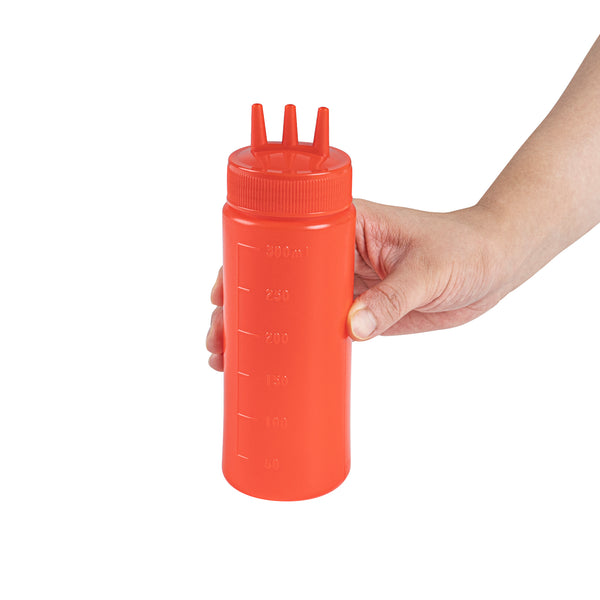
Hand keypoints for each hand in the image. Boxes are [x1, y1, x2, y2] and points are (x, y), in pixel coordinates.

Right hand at [206, 198, 509, 369]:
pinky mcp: (358, 308)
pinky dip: (294, 342)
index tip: (222, 293)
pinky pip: (317, 324)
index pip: (281, 237)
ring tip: (229, 359)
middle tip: (219, 340)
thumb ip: (391, 299)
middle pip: (276, 276)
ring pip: (290, 304)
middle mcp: (335, 251)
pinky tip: (274, 361)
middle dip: (242, 306)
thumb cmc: (465, 248)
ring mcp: (344, 282)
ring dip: (260, 328)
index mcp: (344, 224)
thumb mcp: (427, 270)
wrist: (494, 264)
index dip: (246, 264)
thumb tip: (350, 328)